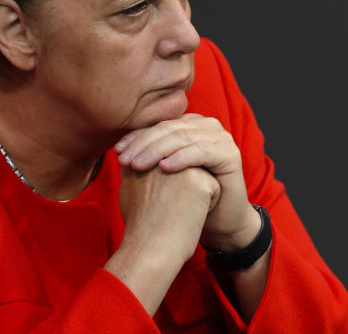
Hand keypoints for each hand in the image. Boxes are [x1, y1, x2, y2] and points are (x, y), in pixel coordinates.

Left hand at [114, 114, 260, 250]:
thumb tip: (118, 148)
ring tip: (138, 166)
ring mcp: (222, 139)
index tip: (116, 153)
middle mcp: (208, 127)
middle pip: (170, 128)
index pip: (160, 125)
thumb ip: (148, 156)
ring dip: (158, 150)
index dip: (137, 137)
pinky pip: (203, 151)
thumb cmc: (187, 199)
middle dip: (144, 144)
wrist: (217, 222)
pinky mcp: (231, 154)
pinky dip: (182, 158)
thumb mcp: (164, 174)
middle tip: (124, 160)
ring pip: (184, 137)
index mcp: (192, 125)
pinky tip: (164, 168)